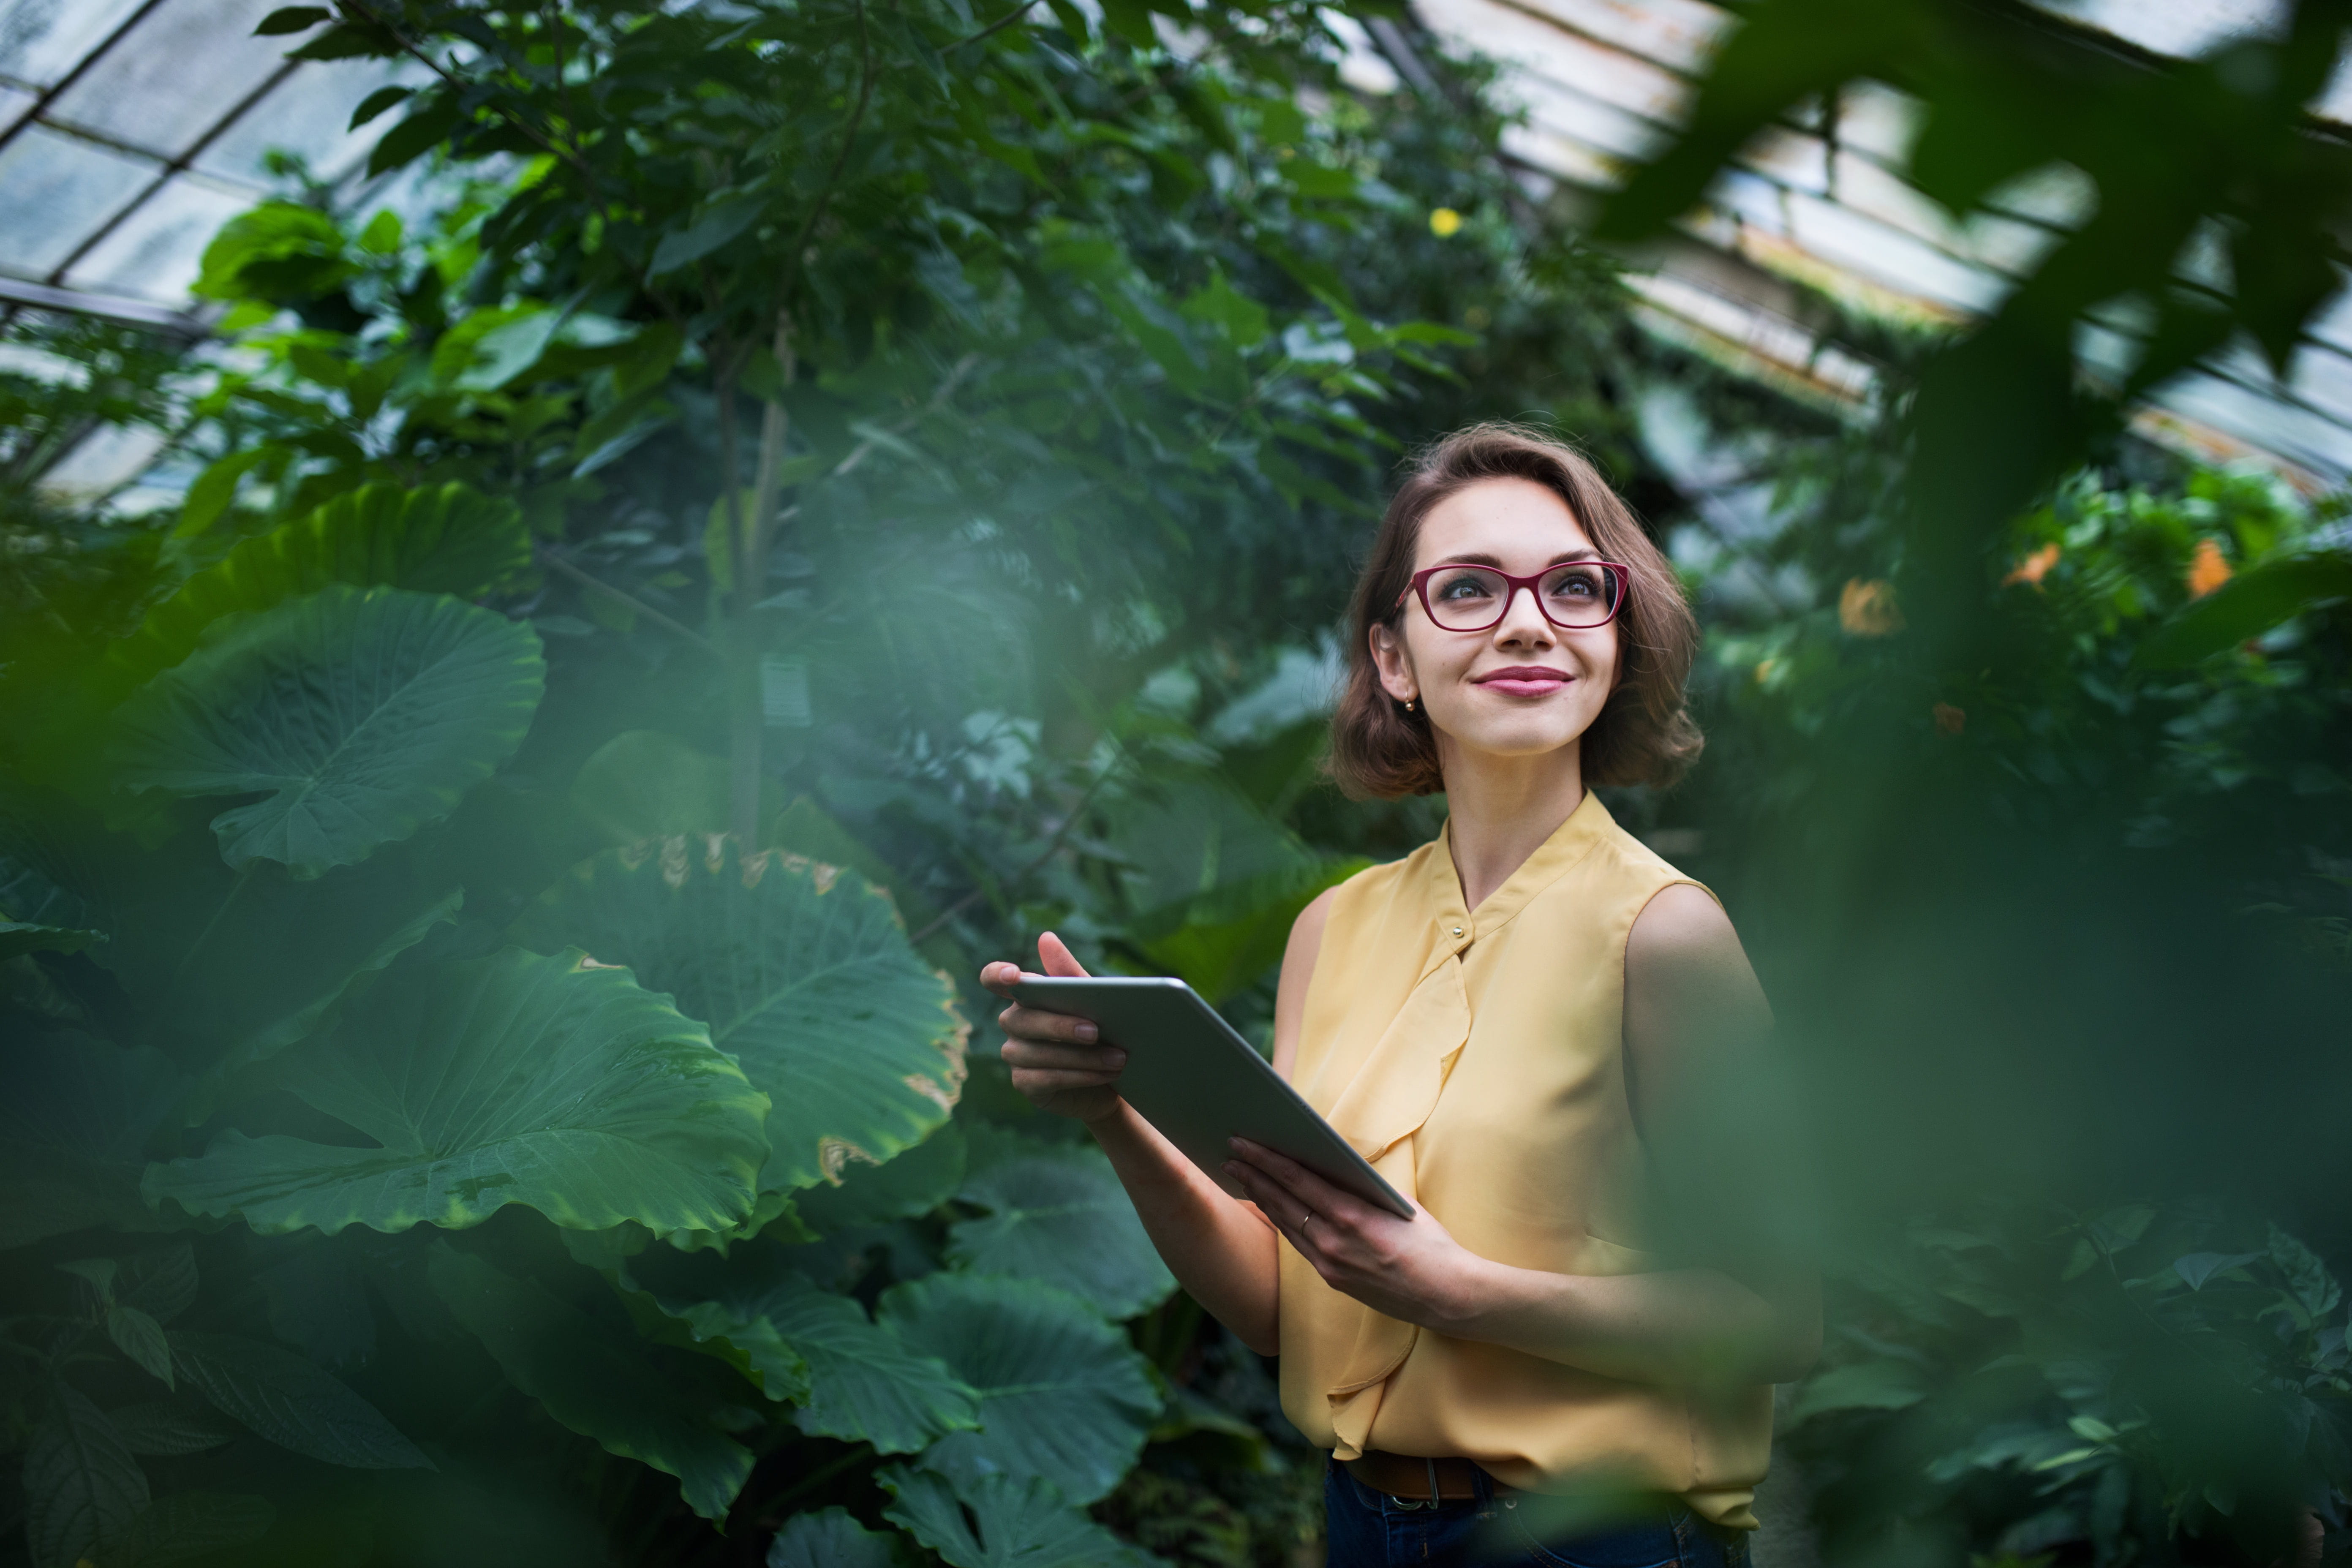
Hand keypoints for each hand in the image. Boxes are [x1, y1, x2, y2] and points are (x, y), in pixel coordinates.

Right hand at [980, 933, 1127, 1124]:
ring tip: (1117, 1059)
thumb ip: (1069, 974)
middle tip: (1096, 1031)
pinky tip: (1104, 1075)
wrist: (1113, 1077)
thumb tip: (1046, 938)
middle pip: (1022, 1020)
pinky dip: (1078, 1076)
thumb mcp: (1093, 1001)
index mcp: (1025, 995)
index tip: (1014, 975)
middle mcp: (1013, 1022)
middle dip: (1060, 1026)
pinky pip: (1045, 1078)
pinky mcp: (1024, 1083)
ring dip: (1080, 1057)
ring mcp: (1015, 1054)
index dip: (997, 975)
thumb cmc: (1100, 1031)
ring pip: (1037, 1053)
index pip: (994, 979)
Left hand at [1222, 1137, 1485, 1329]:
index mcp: (1351, 1217)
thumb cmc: (1431, 1244)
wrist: (1447, 1296)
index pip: (1297, 1180)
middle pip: (1282, 1202)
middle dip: (1252, 1175)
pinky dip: (1283, 1222)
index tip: (1242, 1143)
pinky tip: (1273, 1208)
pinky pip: (1300, 1245)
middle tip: (1229, 1155)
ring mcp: (1330, 1265)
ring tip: (1241, 1176)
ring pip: (1286, 1224)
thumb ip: (1362, 1189)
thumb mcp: (1399, 1205)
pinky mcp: (1332, 1280)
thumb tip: (1332, 1166)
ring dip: (1262, 1198)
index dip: (1265, 1159)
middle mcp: (1333, 1242)